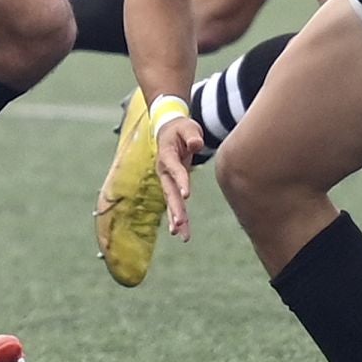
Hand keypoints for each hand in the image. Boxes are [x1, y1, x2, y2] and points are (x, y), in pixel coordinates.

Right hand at [155, 116, 206, 240]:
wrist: (168, 130)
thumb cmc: (180, 128)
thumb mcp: (187, 126)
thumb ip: (191, 135)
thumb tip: (197, 144)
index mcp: (166, 155)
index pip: (174, 169)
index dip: (180, 181)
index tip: (186, 195)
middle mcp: (164, 170)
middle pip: (169, 191)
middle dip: (175, 208)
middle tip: (180, 223)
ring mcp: (167, 179)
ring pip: (171, 201)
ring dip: (176, 218)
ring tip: (181, 235)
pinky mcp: (172, 185)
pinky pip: (174, 203)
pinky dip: (178, 217)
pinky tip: (181, 232)